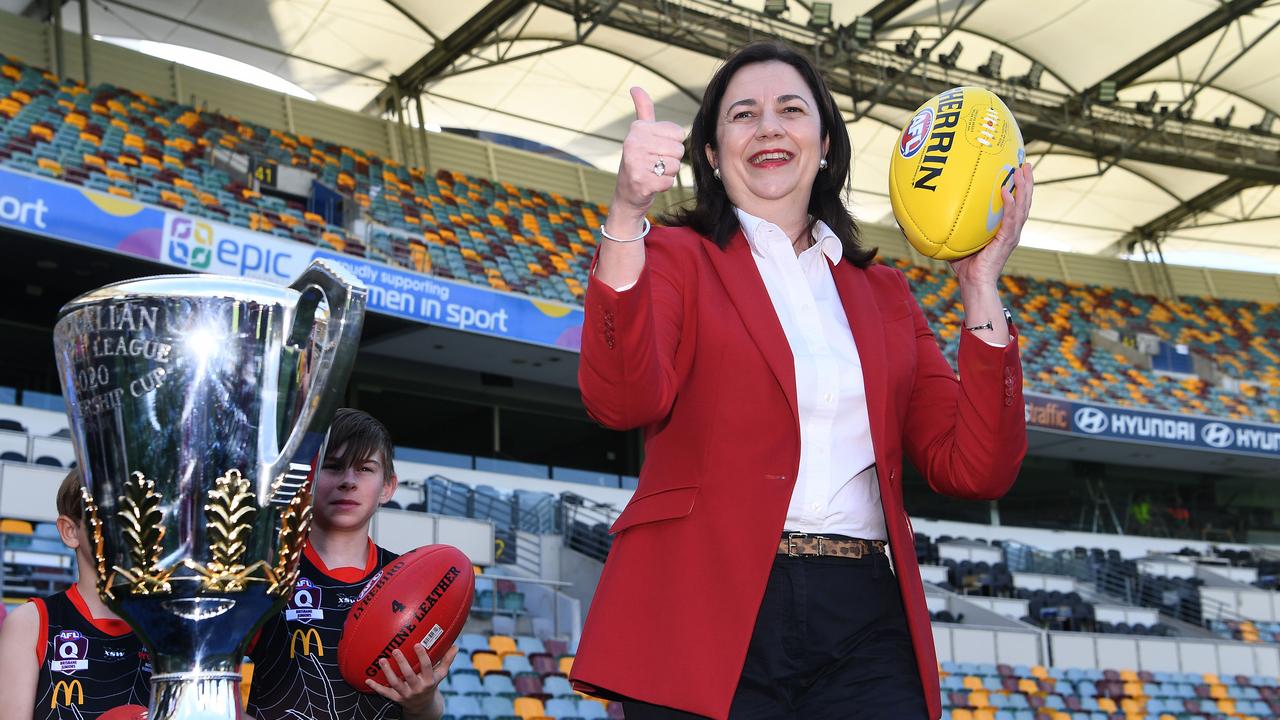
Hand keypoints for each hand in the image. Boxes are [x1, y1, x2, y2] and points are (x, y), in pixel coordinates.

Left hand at [365, 645, 457, 718]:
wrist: (424, 707)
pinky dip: (376, 687)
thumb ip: (446, 660)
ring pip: (395, 683)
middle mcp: (417, 688)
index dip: (422, 656)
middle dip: (402, 663)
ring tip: (382, 660)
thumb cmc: (431, 685)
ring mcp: (406, 694)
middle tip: (395, 650)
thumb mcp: (440, 675)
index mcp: (429, 681)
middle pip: (409, 675)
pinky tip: (367, 679)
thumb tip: (456, 646)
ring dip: (388, 672)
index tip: (417, 644)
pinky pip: (385, 693)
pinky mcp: (397, 699)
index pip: (427, 667)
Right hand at [611, 87, 685, 222]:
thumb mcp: (640, 134)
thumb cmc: (638, 161)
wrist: (626, 194)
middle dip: (671, 160)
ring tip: (652, 173)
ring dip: (667, 173)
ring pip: (675, 166)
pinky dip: (664, 186)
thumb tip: (635, 87)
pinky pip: (669, 182)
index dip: (672, 144)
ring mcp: (636, 164)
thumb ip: (643, 110)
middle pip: (678, 150)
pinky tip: (651, 184)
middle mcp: (633, 143)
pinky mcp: (641, 183)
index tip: (656, 149)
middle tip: (655, 164)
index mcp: (637, 129)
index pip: (678, 133)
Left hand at [950, 162, 1033, 287]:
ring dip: (1024, 187)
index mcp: (1005, 229)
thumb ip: (953, 226)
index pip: (1016, 204)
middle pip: (1025, 201)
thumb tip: (933, 213)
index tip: (1018, 169)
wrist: (974, 283)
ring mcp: (1012, 235)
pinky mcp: (1007, 240)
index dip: (1019, 188)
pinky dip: (1011, 204)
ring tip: (1022, 170)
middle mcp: (1012, 230)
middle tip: (1026, 163)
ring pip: (1023, 206)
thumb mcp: (959, 240)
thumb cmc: (965, 265)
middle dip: (1027, 182)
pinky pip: (1011, 219)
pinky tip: (1007, 191)